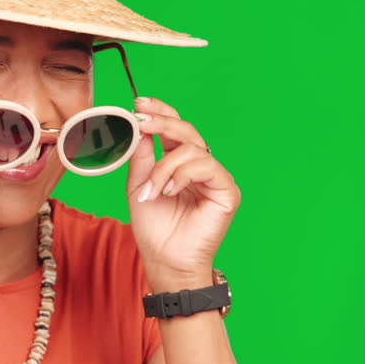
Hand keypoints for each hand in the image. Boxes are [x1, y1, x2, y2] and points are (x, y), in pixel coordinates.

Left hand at [124, 96, 240, 288]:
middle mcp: (199, 166)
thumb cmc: (153, 227)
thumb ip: (140, 156)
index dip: (160, 112)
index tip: (138, 103)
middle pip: (187, 131)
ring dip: (165, 166)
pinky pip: (206, 167)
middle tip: (141, 122)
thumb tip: (140, 127)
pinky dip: (182, 175)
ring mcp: (214, 177)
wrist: (165, 260)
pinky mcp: (227, 190)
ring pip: (193, 149)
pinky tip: (169, 190)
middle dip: (162, 123)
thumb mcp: (137, 185)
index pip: (174, 129)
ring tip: (152, 190)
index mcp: (178, 163)